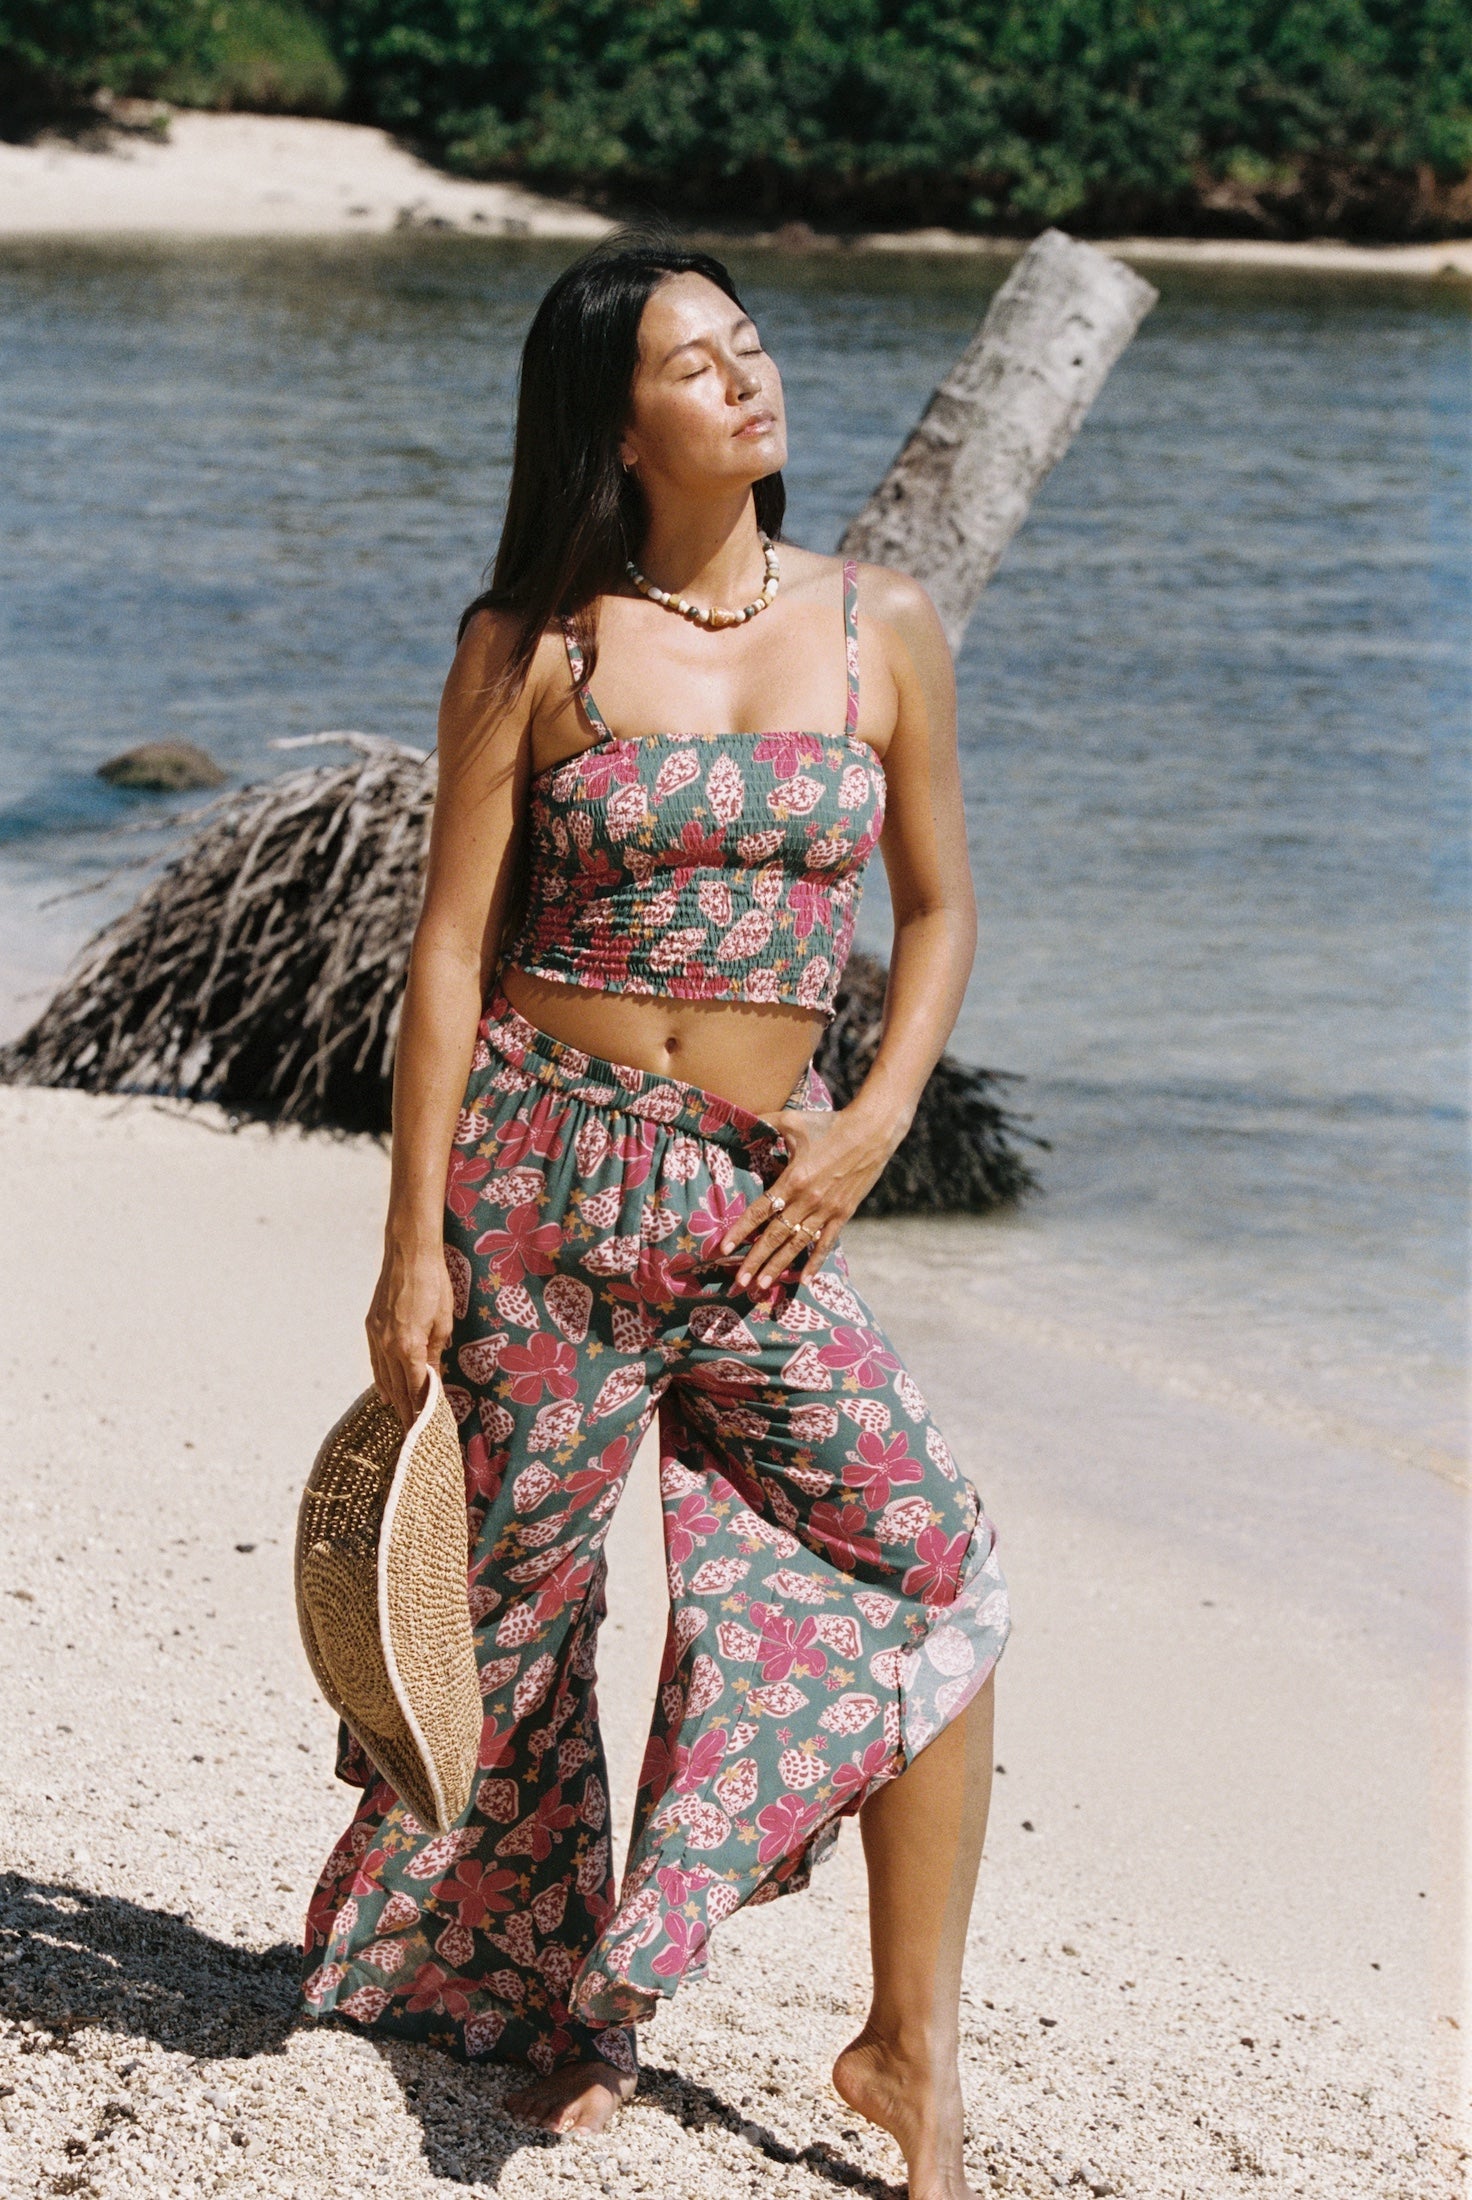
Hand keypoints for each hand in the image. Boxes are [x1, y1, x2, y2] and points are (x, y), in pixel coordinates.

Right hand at [366, 1235, 454, 1430]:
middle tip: (414, 1433)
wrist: (408, 1254)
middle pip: (397, 1388)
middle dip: (406, 1411)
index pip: (416, 1388)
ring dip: (393, 1398)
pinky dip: (381, 1379)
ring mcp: (375, 1337)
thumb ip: (435, 1352)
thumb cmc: (434, 1284)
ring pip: (383, 1377)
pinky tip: (386, 1390)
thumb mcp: (443, 1322)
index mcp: (408, 1347)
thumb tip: (431, 1375)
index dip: (421, 1409)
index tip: (426, 1427)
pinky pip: (375, 1362)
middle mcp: (387, 1346)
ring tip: (402, 1416)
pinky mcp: (371, 1327)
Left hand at [718, 1104, 897, 1298]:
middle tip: (740, 1281)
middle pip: (775, 1235)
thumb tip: (741, 1116)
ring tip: (763, 1286)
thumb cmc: (830, 1124)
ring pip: (797, 1244)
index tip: (723, 1247)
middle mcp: (808, 1199)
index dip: (741, 1230)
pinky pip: (826, 1242)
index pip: (760, 1210)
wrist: (872, 1131)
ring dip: (779, 1267)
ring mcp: (827, 1210)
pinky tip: (804, 1279)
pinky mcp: (844, 1214)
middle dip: (755, 1260)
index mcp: (793, 1179)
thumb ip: (765, 1121)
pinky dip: (815, 1262)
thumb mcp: (792, 1119)